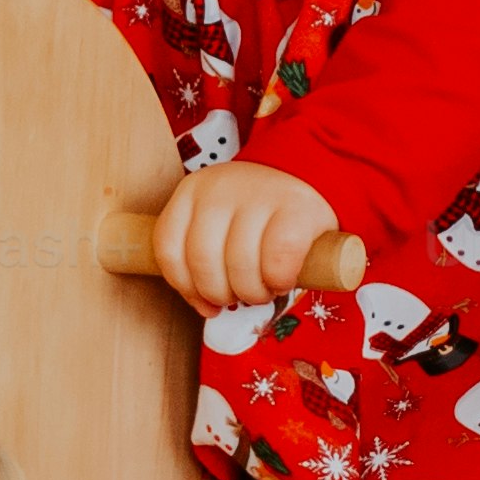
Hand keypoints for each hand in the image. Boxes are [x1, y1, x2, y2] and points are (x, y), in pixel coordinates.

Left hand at [157, 160, 351, 310]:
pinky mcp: (296, 208)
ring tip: (262, 290)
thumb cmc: (259, 213)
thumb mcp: (219, 222)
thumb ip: (203, 256)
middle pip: (202, 262)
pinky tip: (282, 281)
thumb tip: (204, 307)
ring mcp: (258, 195)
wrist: (310, 171)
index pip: (169, 249)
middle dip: (220, 293)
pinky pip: (277, 261)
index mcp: (191, 191)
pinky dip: (278, 281)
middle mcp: (219, 188)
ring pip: (239, 265)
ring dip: (251, 292)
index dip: (185, 287)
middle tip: (239, 296)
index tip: (205, 302)